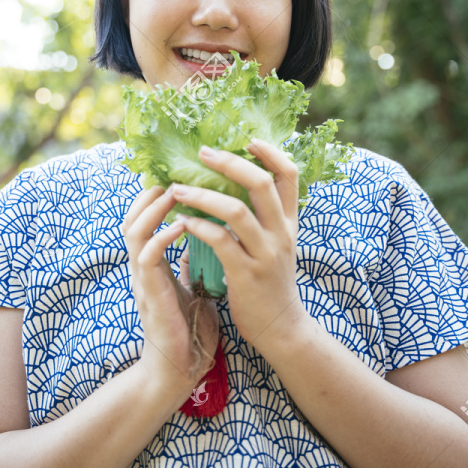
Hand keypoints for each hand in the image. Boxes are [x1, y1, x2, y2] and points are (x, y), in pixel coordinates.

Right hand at [121, 186, 219, 394]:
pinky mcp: (150, 294)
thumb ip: (191, 269)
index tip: (176, 182)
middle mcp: (143, 270)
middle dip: (148, 197)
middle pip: (131, 220)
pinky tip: (182, 225)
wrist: (180, 371)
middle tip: (172, 178)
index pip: (144, 223)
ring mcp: (143, 281)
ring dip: (153, 209)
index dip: (153, 201)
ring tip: (174, 192)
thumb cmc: (188, 334)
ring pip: (134, 232)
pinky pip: (148, 257)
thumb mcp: (192, 291)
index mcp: (153, 267)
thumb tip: (201, 248)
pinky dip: (163, 237)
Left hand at [170, 139, 306, 356]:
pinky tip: (182, 221)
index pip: (289, 175)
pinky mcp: (247, 274)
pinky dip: (198, 226)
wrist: (282, 328)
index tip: (247, 138)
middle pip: (261, 184)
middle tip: (202, 153)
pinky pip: (220, 241)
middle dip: (230, 163)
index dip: (270, 152)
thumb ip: (264, 217)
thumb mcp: (277, 245)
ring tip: (177, 188)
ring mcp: (266, 254)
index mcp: (290, 222)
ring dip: (203, 195)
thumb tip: (234, 185)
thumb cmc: (270, 282)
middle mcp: (282, 233)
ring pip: (237, 211)